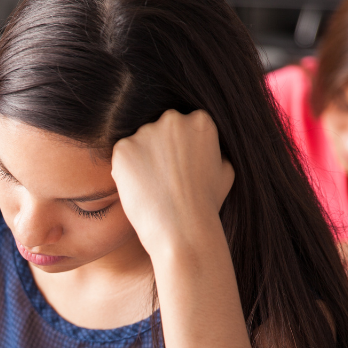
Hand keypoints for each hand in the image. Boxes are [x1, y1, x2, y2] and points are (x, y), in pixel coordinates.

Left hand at [111, 109, 234, 258]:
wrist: (182, 228)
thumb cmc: (206, 205)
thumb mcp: (226, 171)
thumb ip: (215, 150)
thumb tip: (210, 148)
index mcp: (200, 120)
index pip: (184, 126)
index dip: (181, 150)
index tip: (181, 169)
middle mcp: (173, 119)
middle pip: (160, 130)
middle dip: (160, 150)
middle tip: (164, 180)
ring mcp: (146, 132)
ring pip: (139, 143)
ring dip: (142, 161)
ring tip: (153, 188)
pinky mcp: (123, 148)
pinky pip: (122, 156)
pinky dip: (126, 171)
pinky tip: (140, 189)